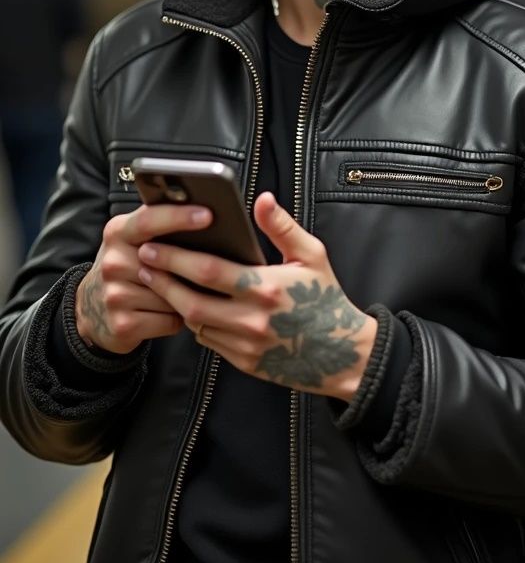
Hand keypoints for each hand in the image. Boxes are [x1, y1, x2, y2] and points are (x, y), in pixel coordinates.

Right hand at [76, 204, 211, 353]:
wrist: (91, 310)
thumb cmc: (126, 266)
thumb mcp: (132, 238)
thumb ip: (158, 222)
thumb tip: (204, 210)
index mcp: (118, 233)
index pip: (149, 221)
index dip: (179, 217)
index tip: (208, 216)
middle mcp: (113, 262)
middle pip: (170, 264)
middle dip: (189, 269)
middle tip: (195, 270)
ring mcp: (115, 295)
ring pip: (174, 295)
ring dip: (183, 296)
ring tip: (171, 294)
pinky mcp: (123, 325)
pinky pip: (170, 320)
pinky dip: (175, 318)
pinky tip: (165, 313)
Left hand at [136, 192, 376, 400]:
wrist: (343, 354)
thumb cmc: (326, 299)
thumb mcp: (312, 256)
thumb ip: (282, 227)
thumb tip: (262, 199)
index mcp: (266, 288)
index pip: (208, 271)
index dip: (175, 259)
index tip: (153, 246)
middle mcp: (251, 319)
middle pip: (191, 301)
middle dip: (162, 280)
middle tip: (143, 263)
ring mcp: (245, 345)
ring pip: (195, 324)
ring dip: (174, 302)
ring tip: (158, 282)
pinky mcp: (244, 363)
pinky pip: (208, 342)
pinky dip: (195, 323)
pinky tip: (189, 306)